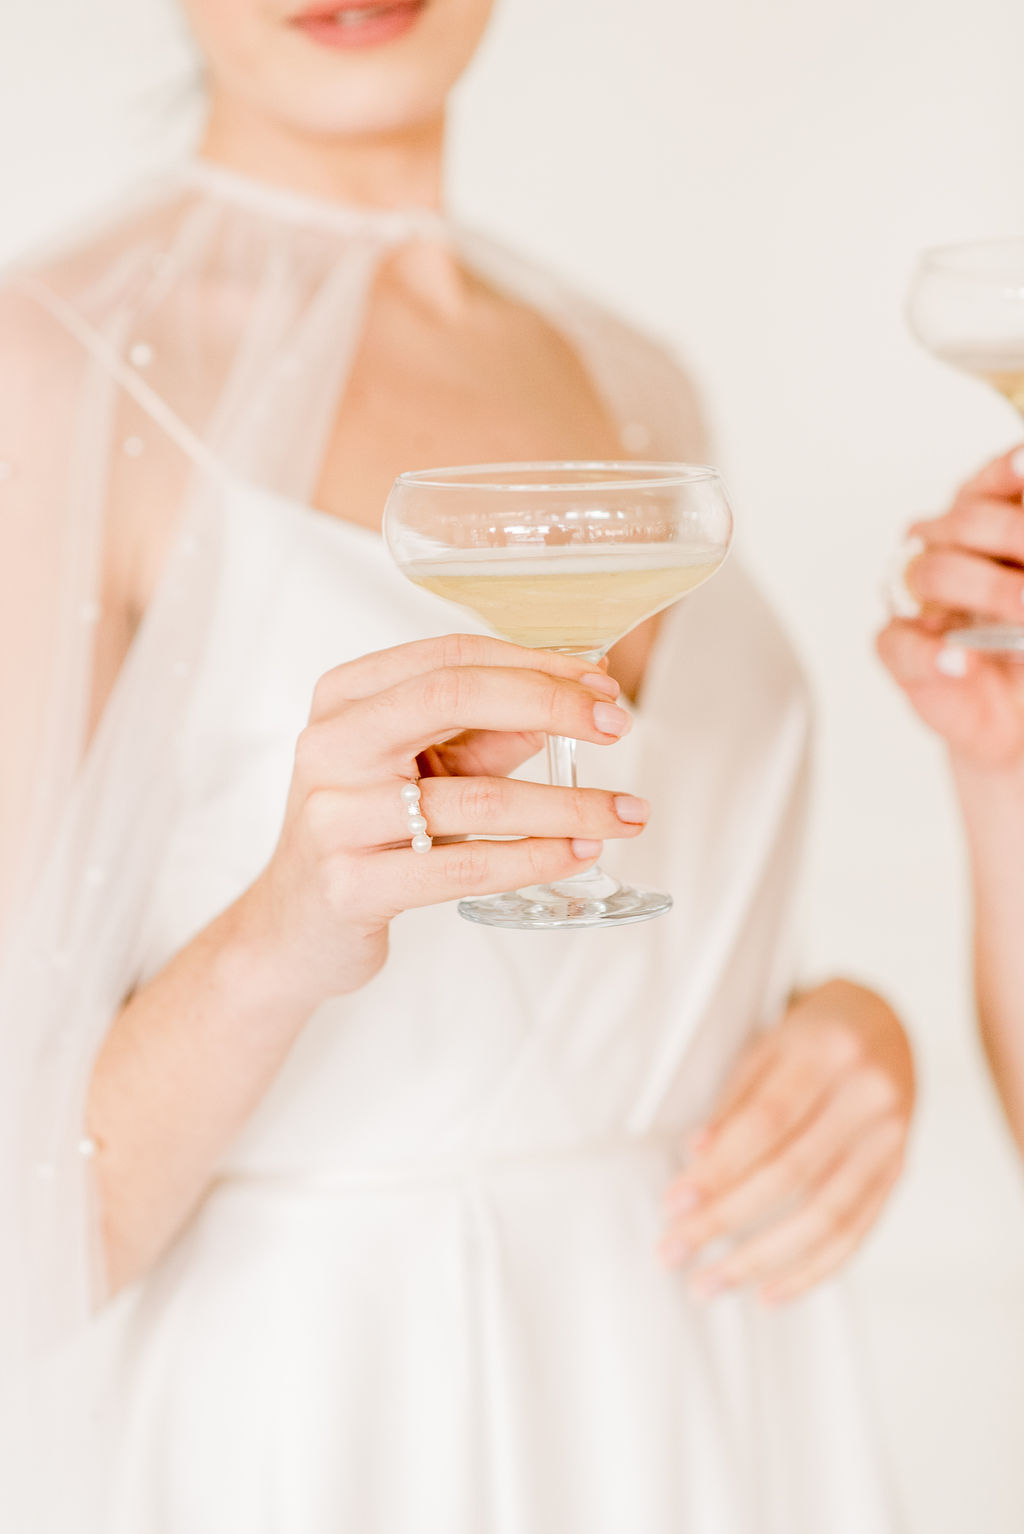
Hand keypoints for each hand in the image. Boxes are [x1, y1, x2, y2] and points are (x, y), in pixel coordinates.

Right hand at [236, 633, 647, 1004]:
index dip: (534, 664)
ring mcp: (334, 816)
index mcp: (344, 699)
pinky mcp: (352, 885)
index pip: (450, 656)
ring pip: (476, 796)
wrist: (293, 926)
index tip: (600, 685)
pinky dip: (535, 856)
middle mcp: (330, 745)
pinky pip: (465, 864)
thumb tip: (570, 705)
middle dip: (551, 703)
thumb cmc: (362, 832)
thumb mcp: (418, 769)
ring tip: (625, 813)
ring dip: (567, 803)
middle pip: (453, 694)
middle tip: (620, 725)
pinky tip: (578, 853)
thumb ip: (483, 735)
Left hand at [659, 980, 913, 1303]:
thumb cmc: (809, 1032)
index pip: (765, 1123)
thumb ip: (736, 1097)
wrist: (886, 1021)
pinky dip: (812, 1270)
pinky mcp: (900, 1171)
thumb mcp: (769, 1041)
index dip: (717, 1167)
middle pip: (790, 1174)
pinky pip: (856, 1233)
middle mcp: (868, 1097)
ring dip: (762, 1260)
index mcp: (828, 1051)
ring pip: (825, 1216)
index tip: (671, 1203)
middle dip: (725, 1220)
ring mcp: (891, 1139)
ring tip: (708, 1284)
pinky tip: (769, 1293)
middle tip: (673, 1252)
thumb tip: (695, 1157)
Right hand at [877, 446, 1023, 768]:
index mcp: (986, 529)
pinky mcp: (900, 650)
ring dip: (987, 592)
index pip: (990, 484)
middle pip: (964, 521)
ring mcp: (920, 600)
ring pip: (931, 571)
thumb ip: (1023, 548)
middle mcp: (948, 553)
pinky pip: (899, 642)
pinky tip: (961, 659)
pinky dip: (932, 653)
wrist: (1015, 714)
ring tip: (1023, 615)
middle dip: (1012, 538)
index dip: (1006, 473)